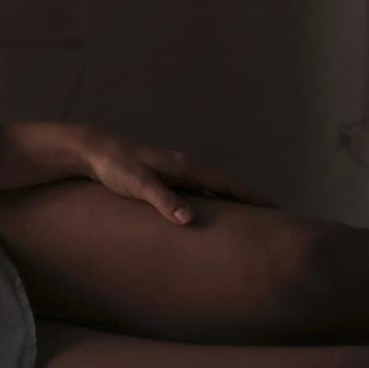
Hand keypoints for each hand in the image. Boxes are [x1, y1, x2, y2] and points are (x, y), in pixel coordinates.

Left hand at [69, 128, 280, 224]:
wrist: (93, 150)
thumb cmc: (114, 167)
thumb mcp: (137, 184)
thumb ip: (162, 199)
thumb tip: (188, 218)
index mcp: (184, 167)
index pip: (226, 183)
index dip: (250, 196)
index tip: (275, 206)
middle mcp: (185, 166)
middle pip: (224, 184)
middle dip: (247, 198)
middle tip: (272, 215)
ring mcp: (176, 169)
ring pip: (211, 186)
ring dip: (231, 198)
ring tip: (249, 215)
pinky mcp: (165, 175)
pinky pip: (197, 188)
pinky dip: (211, 197)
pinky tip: (211, 209)